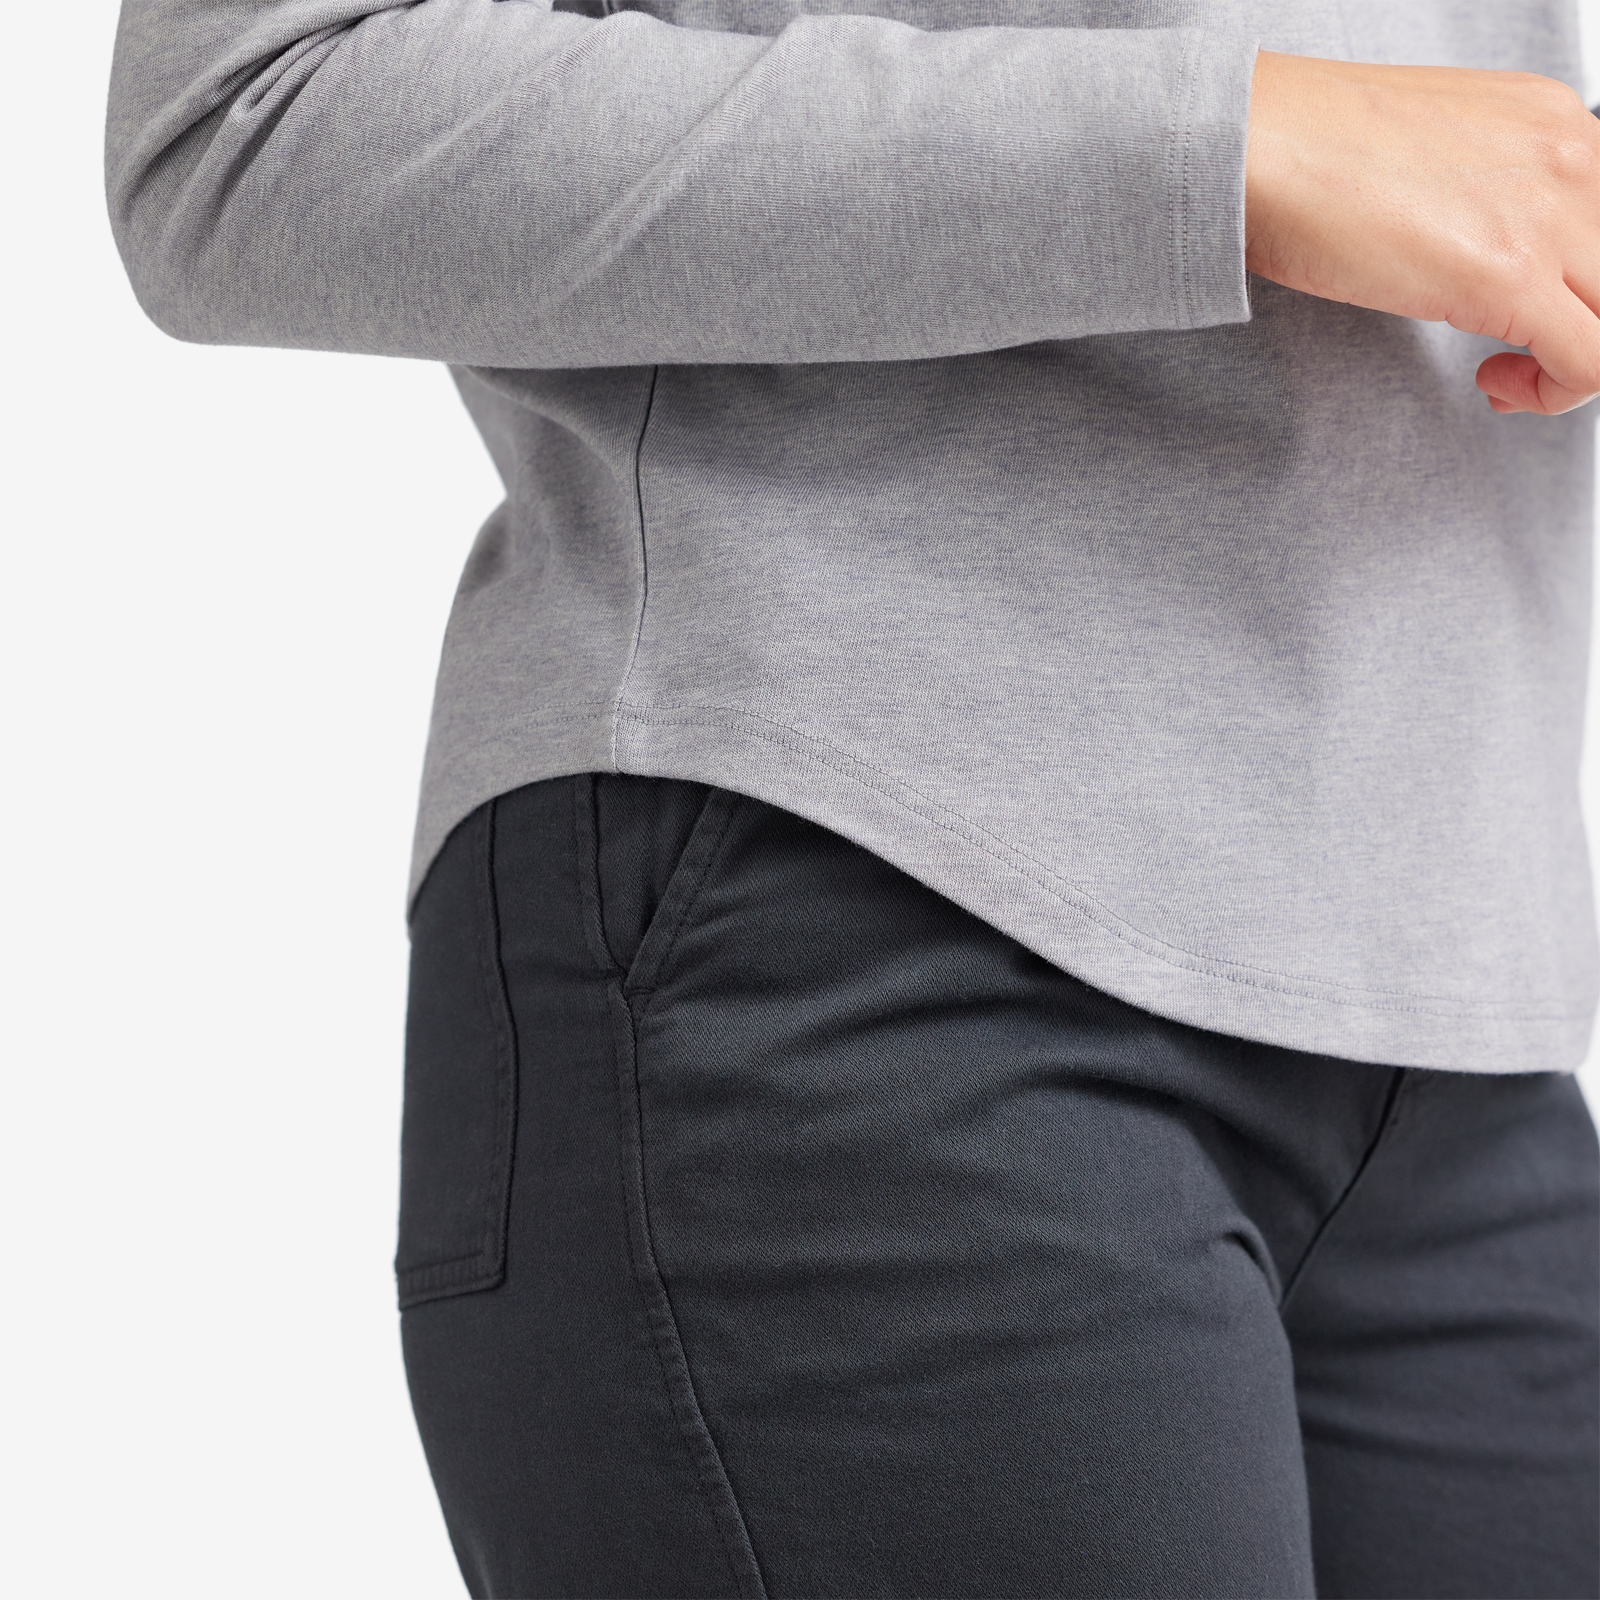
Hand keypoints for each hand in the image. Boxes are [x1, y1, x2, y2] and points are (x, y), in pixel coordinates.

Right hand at [1245, 50, 1599, 415]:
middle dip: (1577, 324)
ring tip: (1503, 374)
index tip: (1526, 305)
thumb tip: (1471, 244)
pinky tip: (1493, 384)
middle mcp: (1571, 155)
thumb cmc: (1305, 150)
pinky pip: (1590, 363)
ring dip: (1570, 365)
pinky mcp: (1511, 277)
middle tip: (1514, 352)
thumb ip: (1476, 189)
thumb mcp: (1428, 151)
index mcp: (1552, 119)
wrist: (1258, 143)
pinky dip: (1554, 395)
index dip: (1576, 278)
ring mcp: (1551, 214)